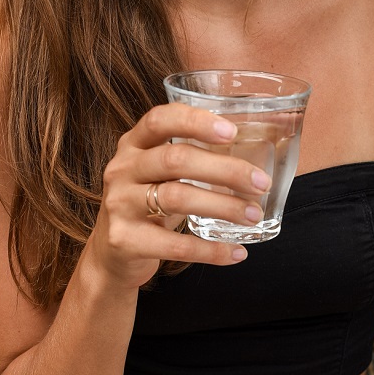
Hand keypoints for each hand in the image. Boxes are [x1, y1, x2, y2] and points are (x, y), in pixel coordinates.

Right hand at [87, 103, 270, 289]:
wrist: (112, 255)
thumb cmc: (149, 205)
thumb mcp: (161, 175)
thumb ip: (193, 160)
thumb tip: (255, 161)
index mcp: (134, 145)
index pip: (160, 120)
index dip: (196, 122)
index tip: (233, 133)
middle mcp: (122, 169)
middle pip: (176, 160)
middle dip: (226, 170)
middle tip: (261, 183)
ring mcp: (119, 205)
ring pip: (177, 198)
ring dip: (224, 206)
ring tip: (253, 214)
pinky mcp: (124, 241)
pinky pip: (175, 245)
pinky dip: (211, 250)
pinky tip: (237, 252)